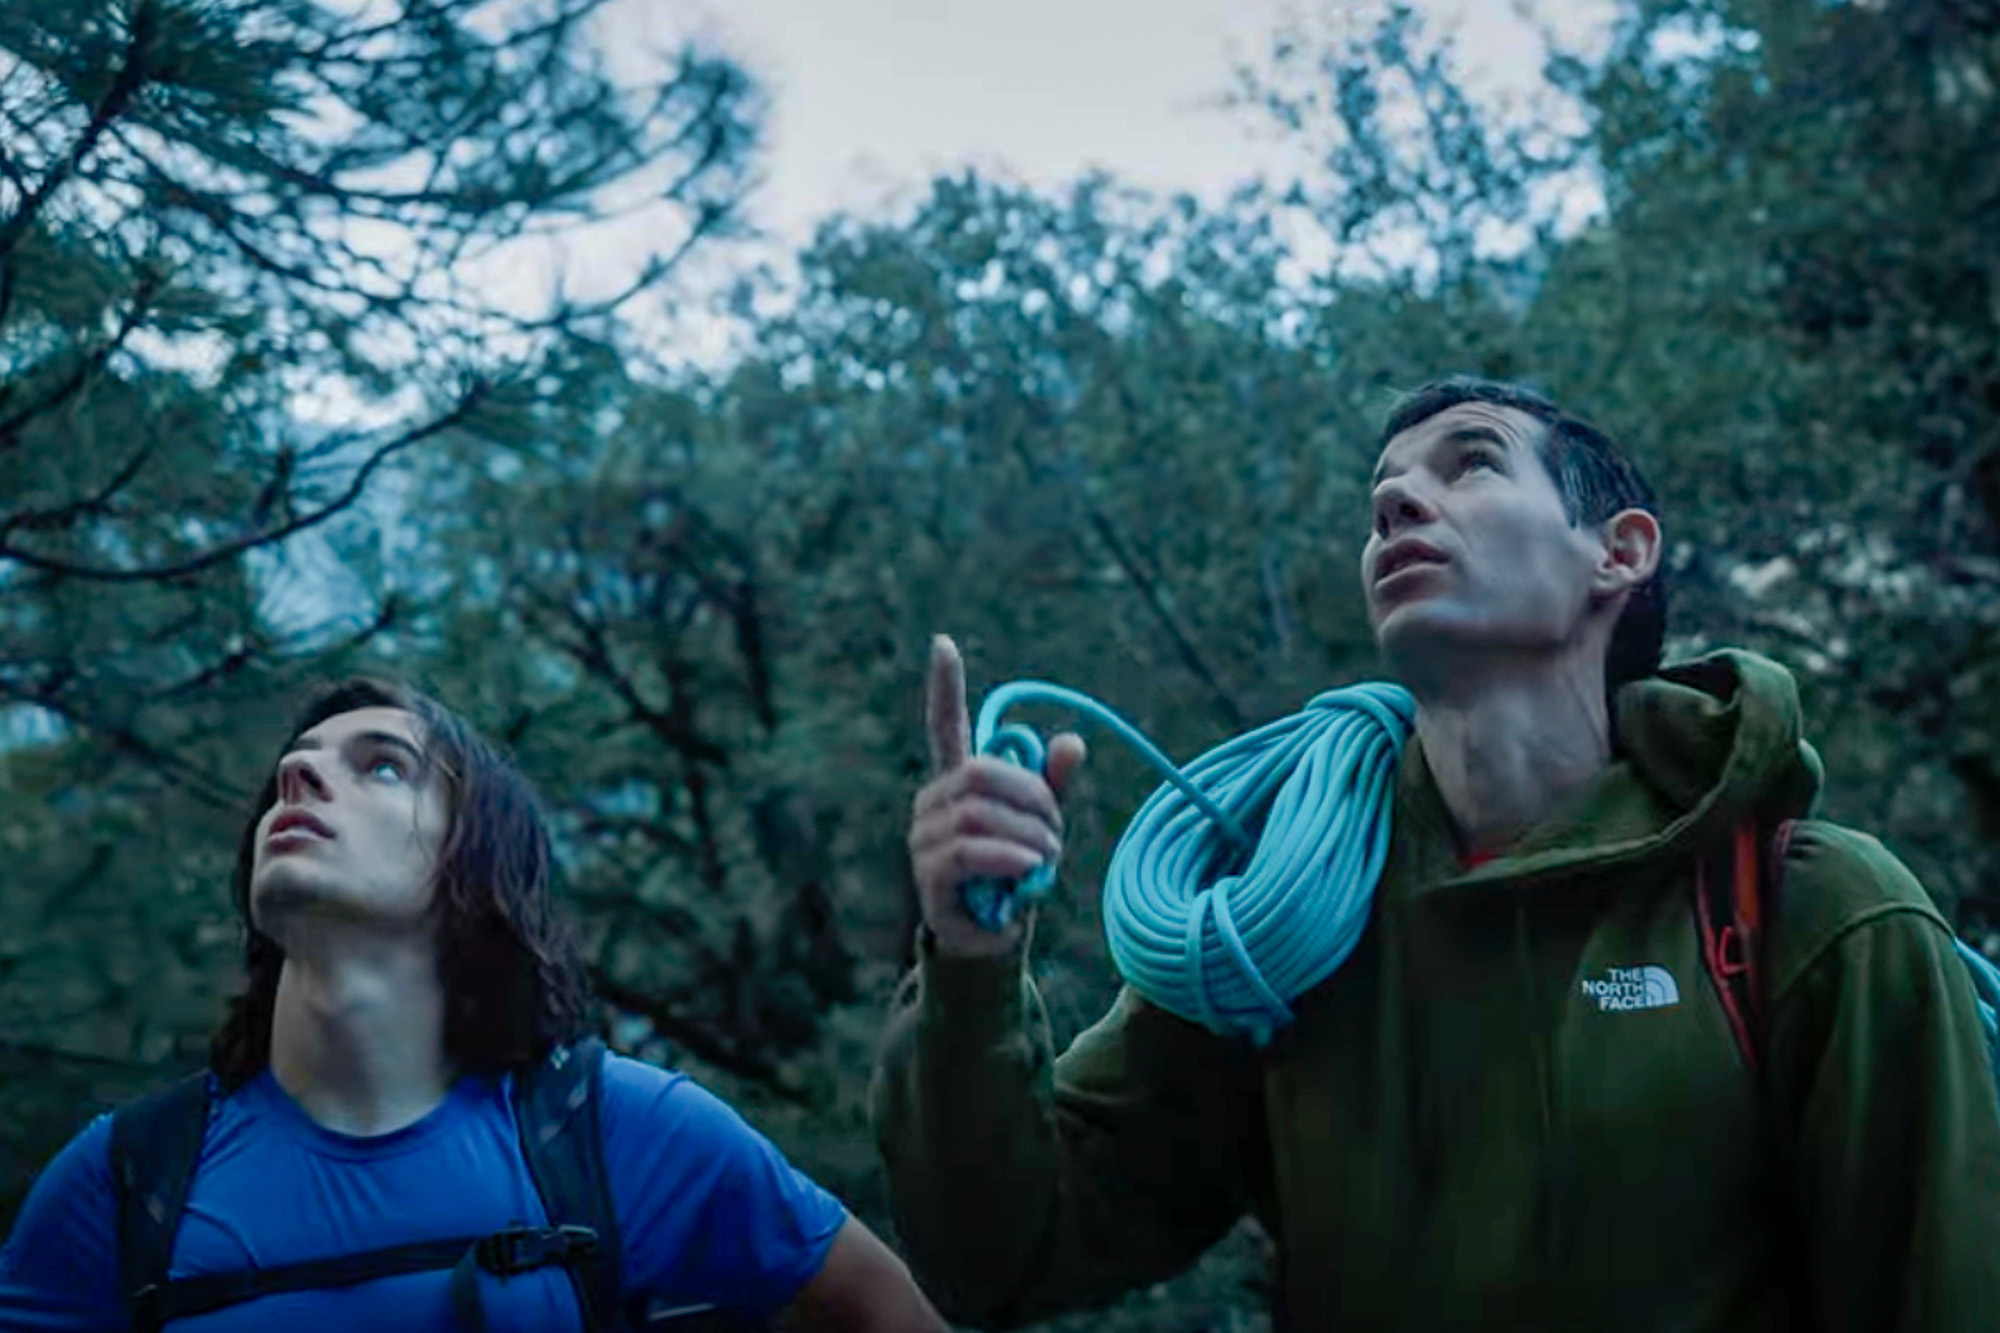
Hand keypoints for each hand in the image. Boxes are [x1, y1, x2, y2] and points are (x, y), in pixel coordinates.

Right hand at [908, 635, 1085, 957]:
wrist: (992, 937)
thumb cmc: (1014, 873)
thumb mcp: (1041, 824)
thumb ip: (1054, 785)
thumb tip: (1074, 741)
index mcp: (958, 781)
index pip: (945, 725)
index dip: (945, 687)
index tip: (943, 643)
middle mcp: (933, 802)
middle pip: (983, 774)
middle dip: (1032, 799)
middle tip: (1056, 835)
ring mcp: (925, 837)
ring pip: (980, 814)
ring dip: (1028, 837)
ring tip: (1045, 862)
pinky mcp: (929, 874)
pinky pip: (969, 850)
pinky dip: (1008, 856)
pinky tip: (1030, 869)